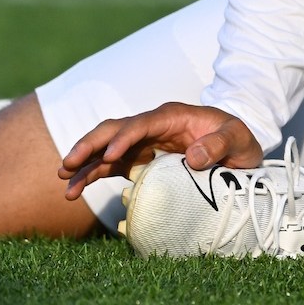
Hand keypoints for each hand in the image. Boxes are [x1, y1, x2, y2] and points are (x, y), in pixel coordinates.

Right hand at [57, 101, 261, 199]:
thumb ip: (220, 144)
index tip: (111, 155)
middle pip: (114, 130)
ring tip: (64, 181)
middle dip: (91, 144)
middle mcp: (152, 126)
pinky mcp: (140, 159)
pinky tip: (75, 189)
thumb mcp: (239, 140)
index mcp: (173, 116)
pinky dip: (93, 174)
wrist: (238, 148)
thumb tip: (192, 157)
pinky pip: (111, 165)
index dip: (125, 138)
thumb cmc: (239, 140)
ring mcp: (143, 142)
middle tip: (69, 164)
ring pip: (106, 148)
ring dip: (85, 162)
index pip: (142, 124)